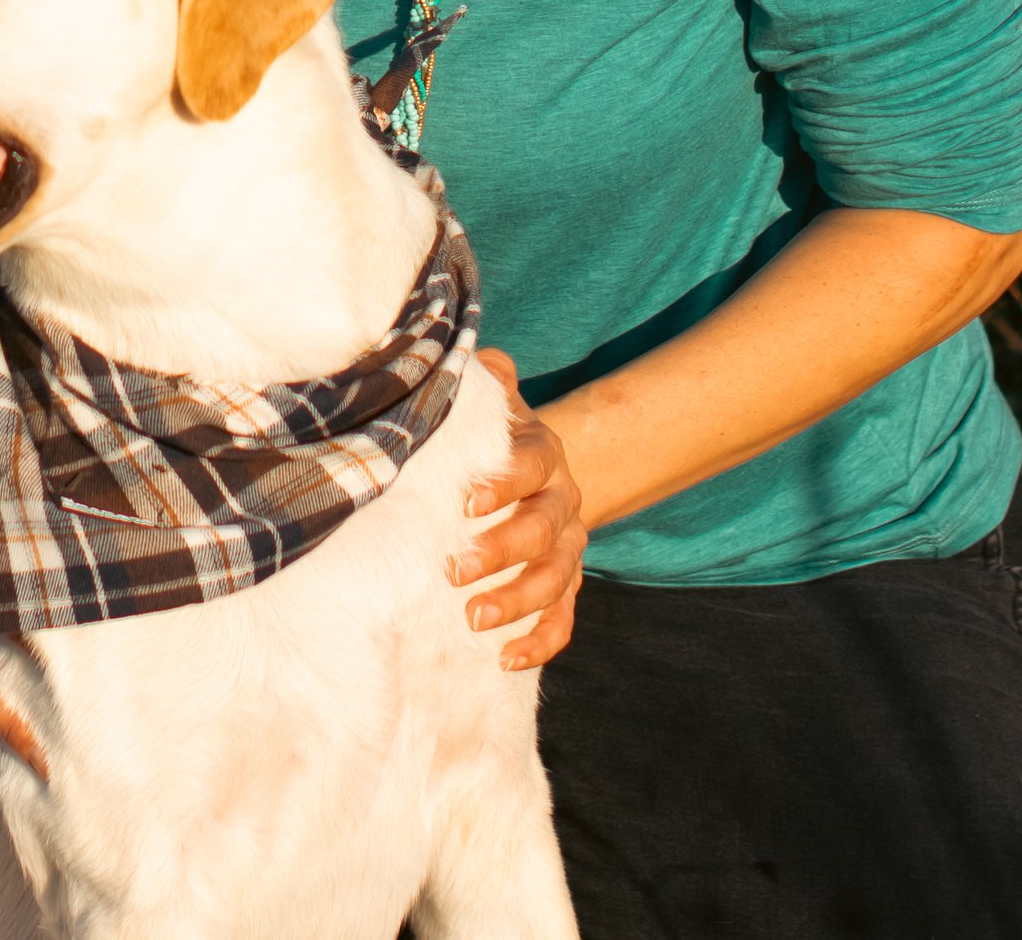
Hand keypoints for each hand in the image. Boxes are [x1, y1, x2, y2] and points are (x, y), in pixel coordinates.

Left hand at [452, 352, 584, 672]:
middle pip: (544, 529)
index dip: (505, 483)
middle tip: (454, 571)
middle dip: (502, 552)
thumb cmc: (488, 440)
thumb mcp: (486, 406)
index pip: (533, 464)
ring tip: (473, 619)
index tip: (466, 502)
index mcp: (543, 454)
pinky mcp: (564, 588)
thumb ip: (483, 382)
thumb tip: (487, 361)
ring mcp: (568, 548)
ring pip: (557, 579)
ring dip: (517, 602)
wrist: (526, 475)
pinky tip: (505, 660)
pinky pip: (563, 619)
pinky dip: (540, 642)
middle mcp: (563, 501)